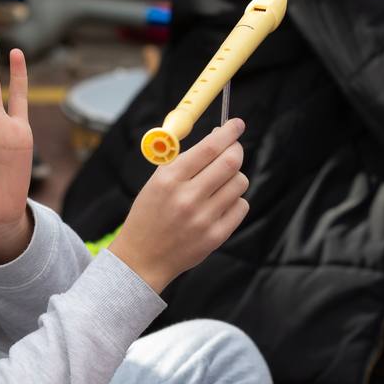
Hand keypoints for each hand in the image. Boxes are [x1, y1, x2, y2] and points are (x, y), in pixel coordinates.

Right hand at [109, 119, 249, 292]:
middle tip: (234, 149)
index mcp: (169, 179)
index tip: (236, 124)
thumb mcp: (157, 182)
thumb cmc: (149, 215)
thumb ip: (184, 159)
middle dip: (236, 150)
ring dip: (234, 177)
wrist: (142, 258)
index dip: (228, 132)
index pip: (209, 147)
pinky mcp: (216, 236)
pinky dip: (235, 200)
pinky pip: (241, 206)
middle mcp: (187, 197)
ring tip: (219, 183)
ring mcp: (203, 218)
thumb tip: (217, 137)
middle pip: (230, 162)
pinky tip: (219, 204)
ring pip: (239, 183)